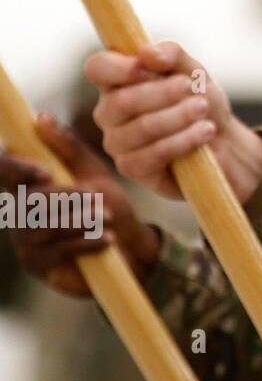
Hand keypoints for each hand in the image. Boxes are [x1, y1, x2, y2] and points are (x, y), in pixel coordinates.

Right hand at [5, 115, 159, 295]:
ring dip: (78, 221)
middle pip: (27, 200)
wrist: (129, 244)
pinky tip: (106, 239)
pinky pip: (54, 252)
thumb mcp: (94, 171)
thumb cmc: (108, 203)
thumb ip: (69, 147)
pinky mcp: (37, 263)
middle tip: (98, 200)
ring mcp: (25, 238)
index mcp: (29, 183)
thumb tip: (40, 117)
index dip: (15, 169)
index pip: (3, 169)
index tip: (46, 173)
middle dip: (66, 199)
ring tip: (106, 218)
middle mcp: (20, 210)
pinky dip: (83, 242)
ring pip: (41, 227)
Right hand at [84, 41, 261, 202]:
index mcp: (118, 82)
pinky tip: (205, 130)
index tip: (144, 67)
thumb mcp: (194, 71)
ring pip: (141, 128)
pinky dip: (184, 139)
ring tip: (203, 108)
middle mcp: (110, 112)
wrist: (223, 140)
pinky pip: (154, 153)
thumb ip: (172, 55)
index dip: (116, 67)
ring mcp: (118, 142)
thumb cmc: (201, 100)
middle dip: (162, 93)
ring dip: (179, 116)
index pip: (97, 68)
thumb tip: (146, 52)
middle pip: (121, 101)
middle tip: (193, 88)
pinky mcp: (133, 168)